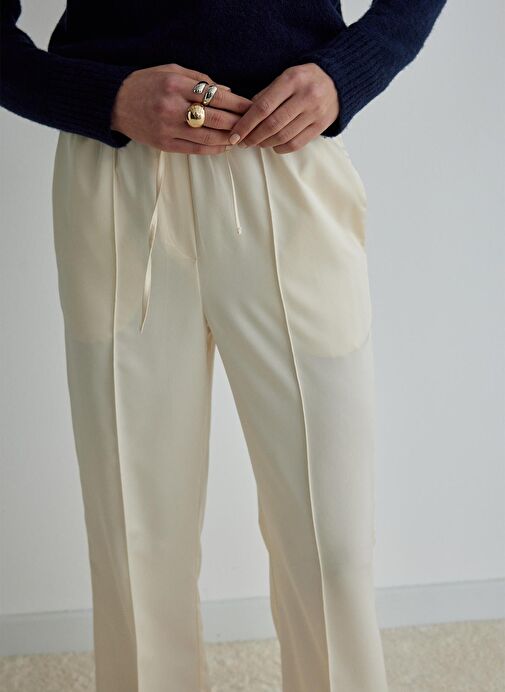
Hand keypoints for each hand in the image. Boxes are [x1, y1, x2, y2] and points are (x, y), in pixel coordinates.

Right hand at [111, 63, 252, 153]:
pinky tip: (224, 147)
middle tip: (251, 124)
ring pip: (207, 136)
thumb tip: (228, 90)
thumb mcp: (171, 70)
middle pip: (215, 118)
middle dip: (237, 122)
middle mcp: (173, 107)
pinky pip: (195, 149)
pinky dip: (213, 149)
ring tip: (241, 138)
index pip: (215, 95)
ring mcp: (168, 128)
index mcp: (176, 84)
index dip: (237, 102)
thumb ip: (199, 79)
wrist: (116, 103)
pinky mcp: (165, 144)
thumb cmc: (146, 84)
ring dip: (228, 139)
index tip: (251, 106)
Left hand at [227, 63, 338, 152]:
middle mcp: (305, 96)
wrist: (337, 81)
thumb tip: (245, 116)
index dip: (246, 123)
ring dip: (265, 143)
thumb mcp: (285, 77)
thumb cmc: (304, 79)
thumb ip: (266, 94)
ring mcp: (315, 112)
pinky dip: (280, 148)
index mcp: (292, 80)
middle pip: (272, 124)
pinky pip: (296, 144)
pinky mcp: (321, 126)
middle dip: (253, 137)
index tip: (235, 134)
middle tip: (242, 142)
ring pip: (283, 136)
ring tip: (256, 143)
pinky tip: (273, 145)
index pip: (263, 107)